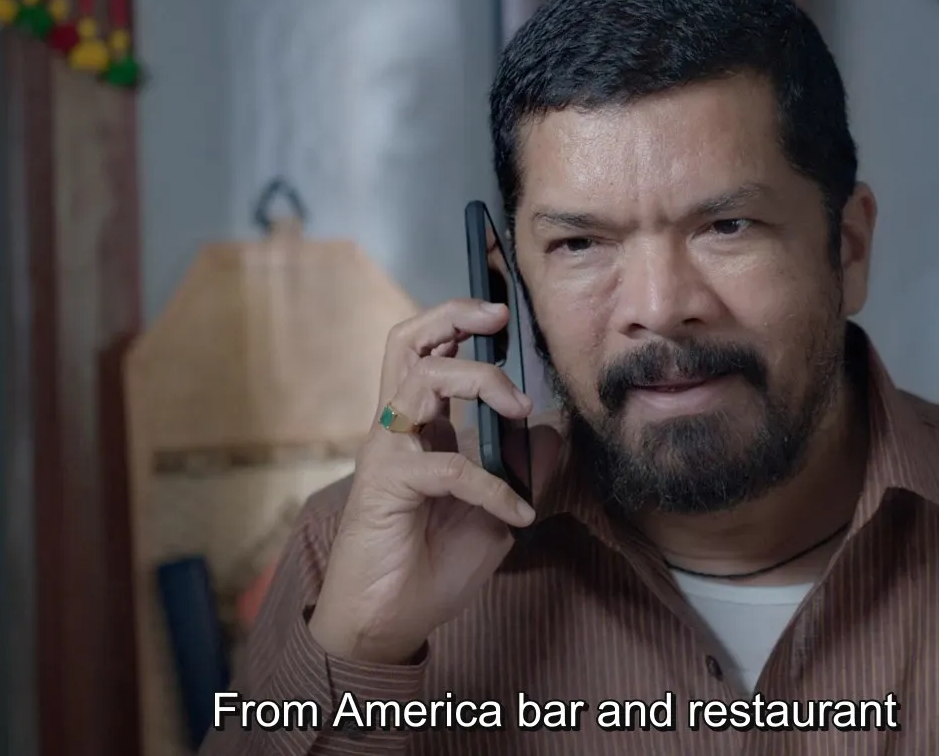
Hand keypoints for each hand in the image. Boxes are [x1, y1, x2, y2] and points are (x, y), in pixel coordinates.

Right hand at [308, 298, 561, 663]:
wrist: (385, 624)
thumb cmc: (428, 568)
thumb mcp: (493, 516)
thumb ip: (517, 473)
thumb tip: (553, 433)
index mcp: (417, 430)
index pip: (427, 353)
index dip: (458, 322)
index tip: (503, 314)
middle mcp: (396, 431)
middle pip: (406, 342)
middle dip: (452, 316)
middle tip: (498, 317)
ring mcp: (387, 453)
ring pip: (422, 379)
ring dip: (479, 381)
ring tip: (518, 407)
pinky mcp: (388, 486)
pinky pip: (449, 466)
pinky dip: (493, 485)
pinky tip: (518, 512)